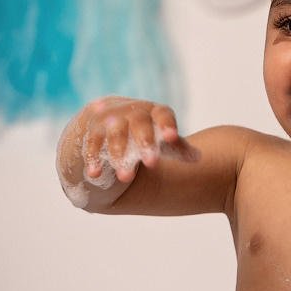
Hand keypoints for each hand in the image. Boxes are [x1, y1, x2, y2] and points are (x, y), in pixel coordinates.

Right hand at [79, 97, 198, 183]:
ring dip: (119, 155)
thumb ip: (178, 147)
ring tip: (125, 178)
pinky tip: (94, 174)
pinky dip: (93, 158)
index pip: (163, 114)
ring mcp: (112, 120)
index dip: (167, 125)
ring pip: (115, 134)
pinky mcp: (94, 131)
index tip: (173, 137)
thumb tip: (198, 157)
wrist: (113, 117)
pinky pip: (92, 143)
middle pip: (139, 123)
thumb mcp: (162, 136)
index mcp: (154, 112)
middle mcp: (132, 112)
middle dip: (145, 142)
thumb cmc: (146, 131)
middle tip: (152, 164)